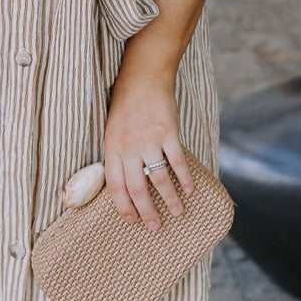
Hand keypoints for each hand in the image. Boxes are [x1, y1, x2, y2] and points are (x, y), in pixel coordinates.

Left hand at [103, 71, 193, 230]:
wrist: (144, 74)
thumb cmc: (126, 101)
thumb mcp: (112, 127)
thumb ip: (117, 153)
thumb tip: (124, 182)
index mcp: (112, 146)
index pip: (114, 186)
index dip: (123, 207)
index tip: (131, 221)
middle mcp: (129, 146)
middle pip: (136, 188)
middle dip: (146, 212)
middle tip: (154, 227)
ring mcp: (149, 140)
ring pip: (158, 179)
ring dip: (169, 199)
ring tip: (176, 213)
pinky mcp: (168, 132)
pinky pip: (177, 161)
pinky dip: (184, 178)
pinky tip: (189, 189)